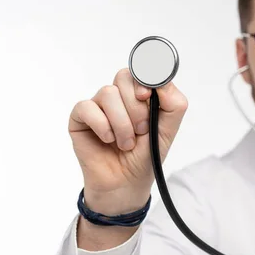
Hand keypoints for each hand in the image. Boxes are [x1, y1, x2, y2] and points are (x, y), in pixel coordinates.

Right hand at [69, 68, 186, 214]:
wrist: (126, 184)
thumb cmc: (145, 157)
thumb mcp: (167, 130)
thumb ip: (173, 104)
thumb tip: (162, 82)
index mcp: (140, 95)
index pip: (141, 70)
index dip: (144, 78)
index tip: (147, 97)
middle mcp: (119, 97)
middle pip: (124, 77)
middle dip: (136, 107)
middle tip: (141, 130)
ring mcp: (99, 106)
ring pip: (108, 93)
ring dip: (122, 122)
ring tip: (126, 143)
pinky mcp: (80, 118)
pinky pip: (87, 107)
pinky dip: (102, 125)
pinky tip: (108, 140)